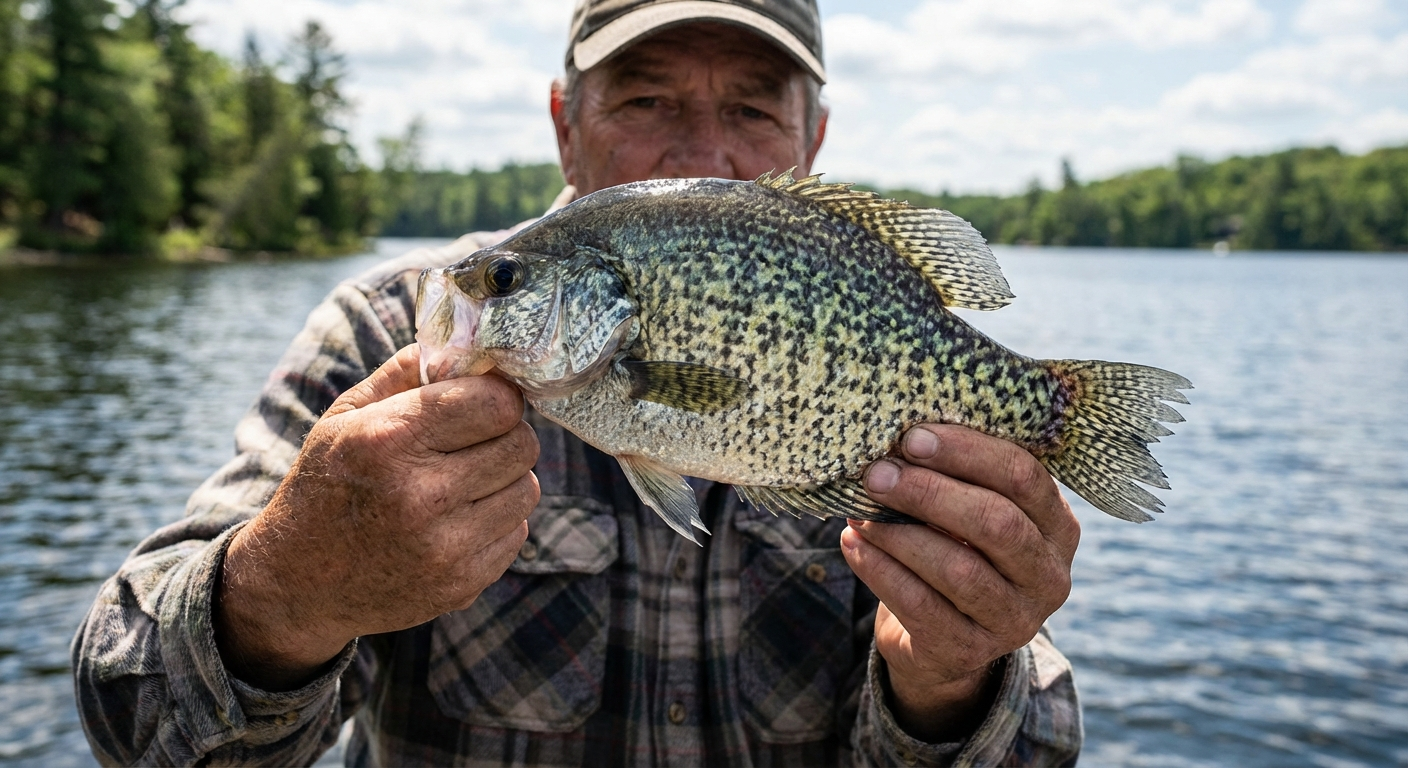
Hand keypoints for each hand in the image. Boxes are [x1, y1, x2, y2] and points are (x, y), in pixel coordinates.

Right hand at [214, 345, 538, 689]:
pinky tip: (455, 521)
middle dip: (504, 434)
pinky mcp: (462, 584)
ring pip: (527, 489)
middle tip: (473, 441)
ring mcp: (445, 547)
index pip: (496, 403)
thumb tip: (466, 348)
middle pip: (522, 444)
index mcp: (389, 441)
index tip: (481, 400)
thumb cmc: (325, 485)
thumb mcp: (345, 418)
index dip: (496, 395)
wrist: (297, 584)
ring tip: (462, 482)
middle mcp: (421, 495)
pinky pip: (517, 532)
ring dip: (504, 480)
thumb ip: (406, 374)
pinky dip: (496, 521)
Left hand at [840, 424, 1079, 742]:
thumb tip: (900, 429)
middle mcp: (1049, 575)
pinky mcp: (971, 650)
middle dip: (930, 492)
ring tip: (860, 511)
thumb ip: (960, 474)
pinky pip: (921, 606)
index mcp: (1058, 525)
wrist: (945, 639)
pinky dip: (881, 570)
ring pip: (959, 569)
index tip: (911, 436)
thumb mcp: (973, 510)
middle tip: (877, 473)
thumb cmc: (957, 549)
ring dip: (900, 533)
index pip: (1023, 476)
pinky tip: (853, 543)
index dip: (966, 452)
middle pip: (996, 523)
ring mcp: (1015, 619)